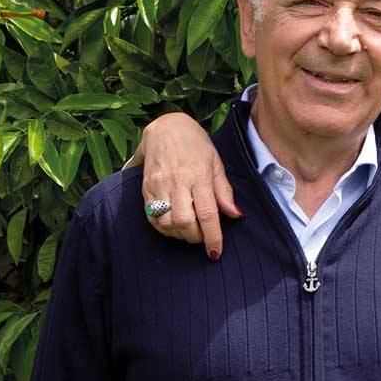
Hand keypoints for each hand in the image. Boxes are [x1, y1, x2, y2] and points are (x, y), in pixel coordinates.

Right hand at [138, 112, 239, 259]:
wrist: (165, 128)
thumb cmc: (196, 145)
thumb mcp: (216, 163)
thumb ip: (224, 191)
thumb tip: (236, 215)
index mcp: (199, 175)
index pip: (207, 213)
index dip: (212, 237)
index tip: (215, 252)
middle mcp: (177, 181)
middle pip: (185, 222)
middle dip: (196, 238)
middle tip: (204, 237)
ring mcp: (158, 185)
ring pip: (166, 223)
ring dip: (180, 235)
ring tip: (190, 231)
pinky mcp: (145, 188)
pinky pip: (152, 217)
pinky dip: (164, 228)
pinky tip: (174, 226)